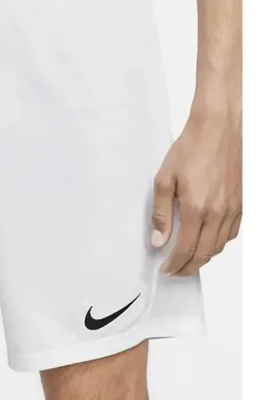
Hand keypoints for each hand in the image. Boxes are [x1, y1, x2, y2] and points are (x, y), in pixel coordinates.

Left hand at [151, 110, 241, 275]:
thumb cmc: (190, 149)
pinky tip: (208, 241)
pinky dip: (218, 243)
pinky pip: (231, 233)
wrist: (218, 129)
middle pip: (205, 253)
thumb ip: (161, 213)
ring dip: (204, 258)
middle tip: (175, 271)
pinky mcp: (241, 203)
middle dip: (189, 267)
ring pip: (220, 246)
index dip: (175, 264)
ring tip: (188, 260)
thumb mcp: (164, 179)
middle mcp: (219, 213)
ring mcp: (233, 209)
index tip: (166, 269)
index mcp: (197, 208)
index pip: (186, 248)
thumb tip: (159, 240)